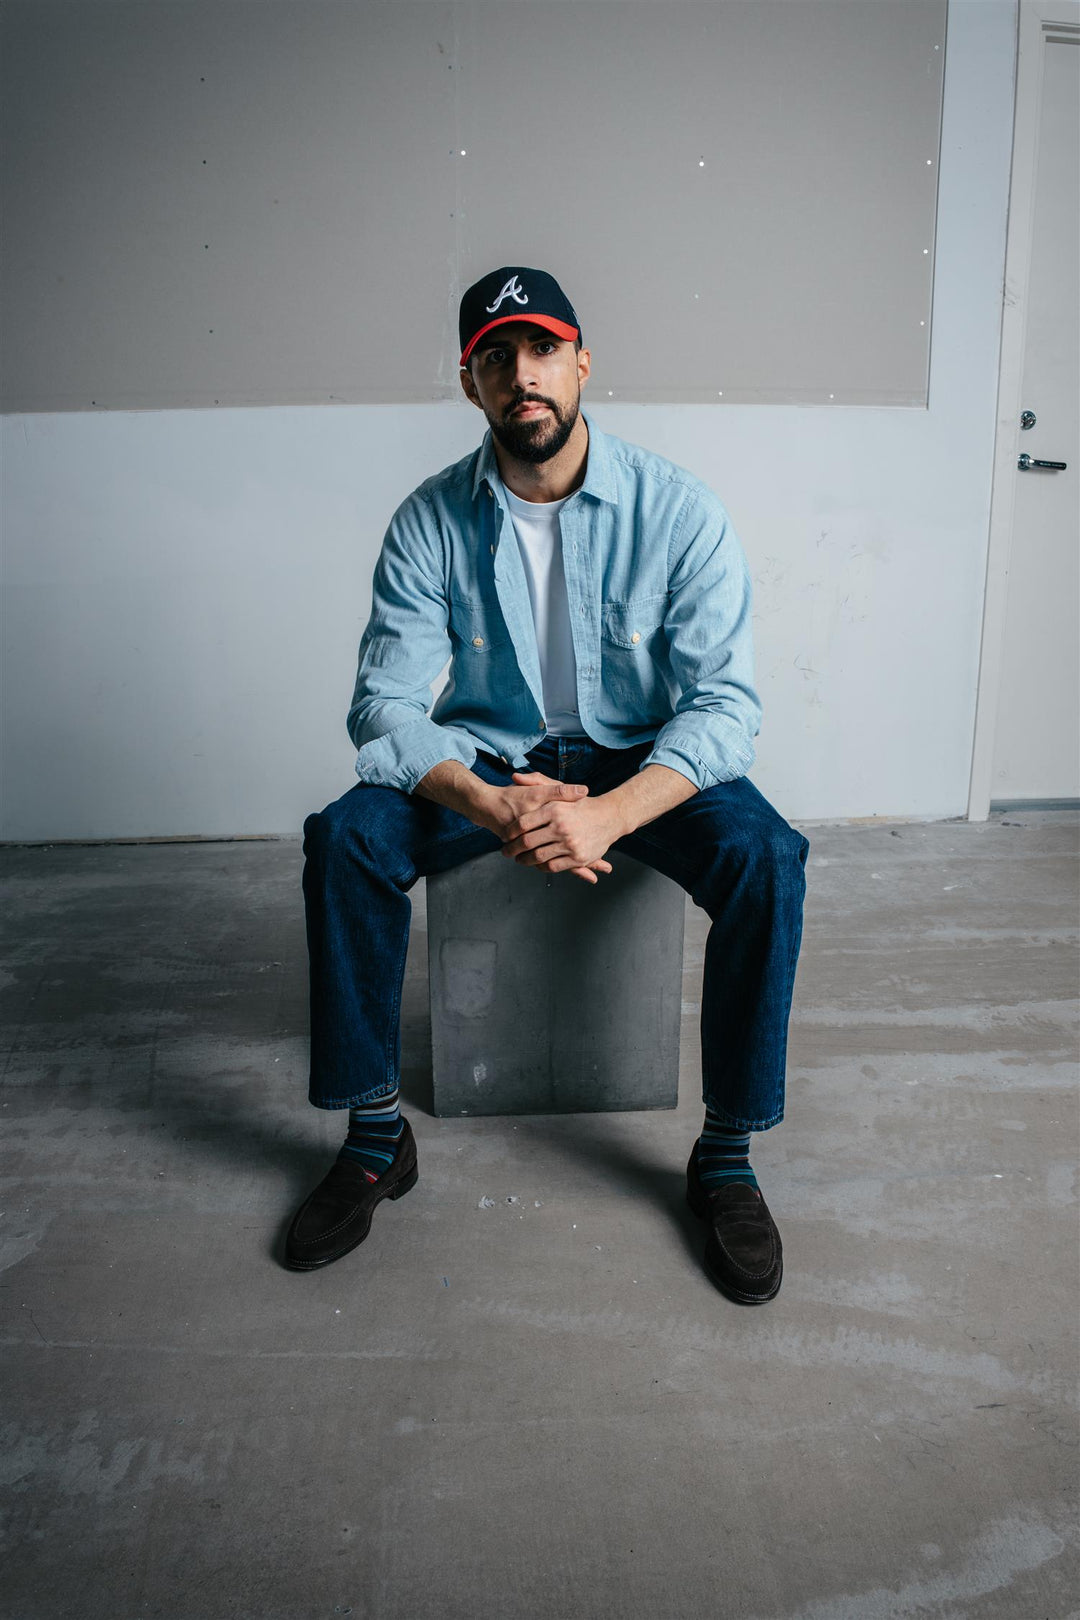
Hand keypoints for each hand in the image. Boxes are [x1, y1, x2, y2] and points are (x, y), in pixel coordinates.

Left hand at [501, 772, 624, 879]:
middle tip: (506, 851)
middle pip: (528, 842)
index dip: (511, 832)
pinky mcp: (578, 857)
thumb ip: (537, 781)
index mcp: (555, 809)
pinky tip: (537, 864)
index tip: (505, 836)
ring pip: (538, 857)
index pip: (523, 824)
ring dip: (524, 860)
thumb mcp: (560, 789)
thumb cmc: (581, 804)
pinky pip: (553, 866)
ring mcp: (570, 843)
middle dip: (513, 849)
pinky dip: (541, 867)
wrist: (611, 817)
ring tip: (519, 859)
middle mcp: (562, 826)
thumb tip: (514, 777)